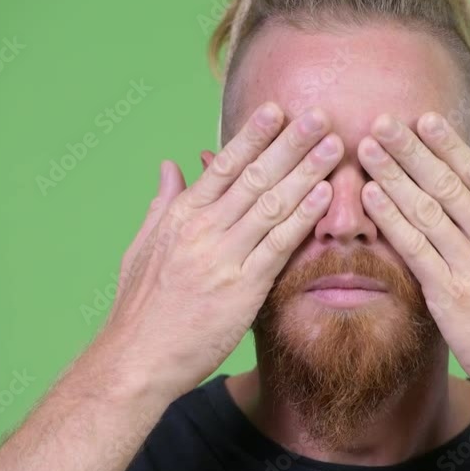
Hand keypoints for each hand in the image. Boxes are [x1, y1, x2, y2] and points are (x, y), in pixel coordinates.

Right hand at [93, 103, 343, 400]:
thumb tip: (172, 165)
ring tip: (334, 146)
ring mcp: (222, 259)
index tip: (277, 110)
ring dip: (306, 172)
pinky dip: (303, 218)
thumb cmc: (140, 308)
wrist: (136, 360)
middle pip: (254, 176)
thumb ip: (162, 203)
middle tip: (320, 115)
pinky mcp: (241, 290)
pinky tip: (325, 196)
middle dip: (290, 143)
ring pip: (271, 204)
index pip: (222, 165)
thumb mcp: (142, 247)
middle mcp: (202, 230)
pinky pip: (278, 246)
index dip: (252, 136)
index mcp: (180, 217)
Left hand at [357, 112, 469, 412]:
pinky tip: (370, 197)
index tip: (424, 120)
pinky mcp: (450, 297)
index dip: (448, 145)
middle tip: (382, 121)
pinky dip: (390, 220)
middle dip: (411, 149)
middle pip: (446, 183)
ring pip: (425, 210)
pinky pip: (414, 249)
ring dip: (392, 176)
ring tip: (367, 149)